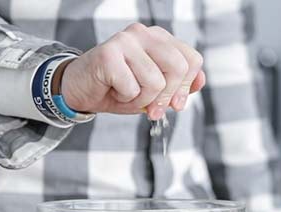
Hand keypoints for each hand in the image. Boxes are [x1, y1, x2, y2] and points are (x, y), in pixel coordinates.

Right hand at [60, 23, 205, 119]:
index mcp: (159, 38)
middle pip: (178, 67)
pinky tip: (113, 91)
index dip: (186, 87)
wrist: (79, 91)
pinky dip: (125, 98)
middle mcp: (143, 33)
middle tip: (152, 109)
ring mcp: (125, 40)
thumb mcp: (153, 90)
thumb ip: (178, 85)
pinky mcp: (108, 53)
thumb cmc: (117, 89)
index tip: (175, 105)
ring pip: (155, 81)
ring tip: (126, 94)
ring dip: (142, 99)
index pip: (192, 60)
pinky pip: (132, 87)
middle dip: (166, 96)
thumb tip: (200, 82)